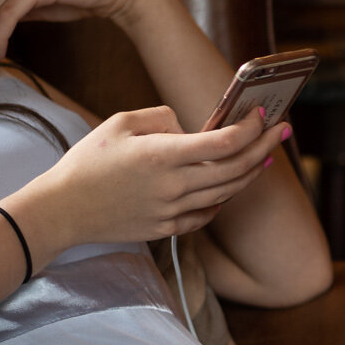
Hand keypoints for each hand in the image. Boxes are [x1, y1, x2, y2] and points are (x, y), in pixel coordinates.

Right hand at [6, 105, 289, 252]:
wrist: (62, 210)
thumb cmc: (88, 162)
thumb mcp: (119, 123)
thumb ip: (161, 117)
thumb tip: (190, 125)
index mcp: (161, 155)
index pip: (222, 143)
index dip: (249, 128)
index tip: (262, 115)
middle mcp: (173, 186)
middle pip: (234, 169)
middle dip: (264, 147)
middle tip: (282, 131)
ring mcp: (171, 211)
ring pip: (226, 193)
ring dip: (250, 173)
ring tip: (264, 156)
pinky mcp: (167, 229)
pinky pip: (207, 215)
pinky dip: (223, 199)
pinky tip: (230, 185)